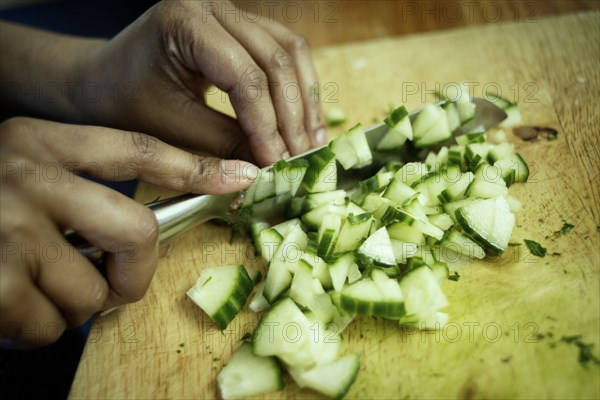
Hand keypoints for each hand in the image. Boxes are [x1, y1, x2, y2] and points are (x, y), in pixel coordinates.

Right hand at [0, 117, 258, 347]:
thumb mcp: (26, 180)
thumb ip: (80, 195)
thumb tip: (147, 231)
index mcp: (42, 144)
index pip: (137, 149)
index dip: (195, 165)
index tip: (241, 177)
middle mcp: (27, 176)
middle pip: (135, 231)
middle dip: (132, 274)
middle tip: (111, 285)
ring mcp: (8, 227)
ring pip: (93, 290)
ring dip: (66, 303)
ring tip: (25, 285)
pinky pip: (50, 325)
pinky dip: (33, 327)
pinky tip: (2, 303)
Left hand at [73, 0, 325, 165]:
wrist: (103, 80)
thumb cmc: (125, 101)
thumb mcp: (171, 127)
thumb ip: (223, 143)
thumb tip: (271, 166)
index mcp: (186, 21)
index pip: (244, 76)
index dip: (266, 124)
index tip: (276, 162)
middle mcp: (213, 5)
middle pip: (275, 59)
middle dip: (292, 115)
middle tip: (300, 158)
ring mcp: (230, 12)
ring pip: (289, 51)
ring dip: (305, 100)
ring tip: (311, 143)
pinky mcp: (241, 26)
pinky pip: (283, 50)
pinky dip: (298, 87)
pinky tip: (304, 120)